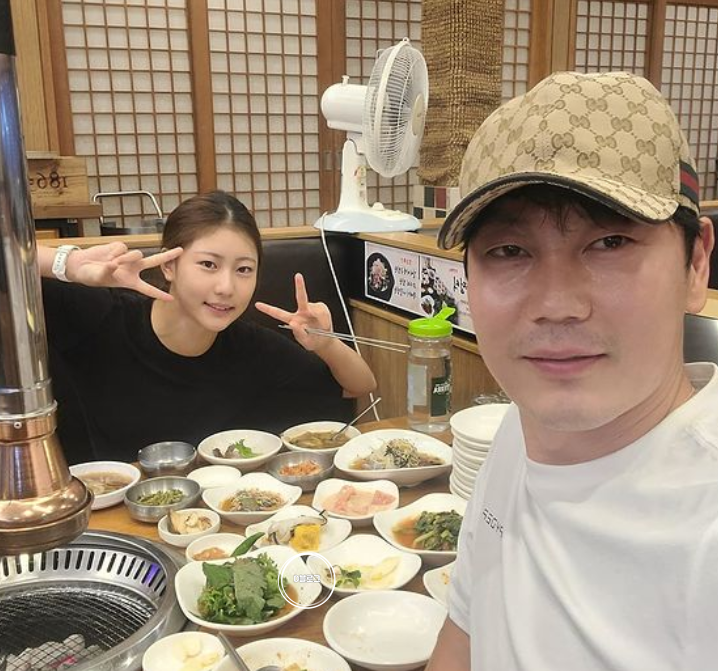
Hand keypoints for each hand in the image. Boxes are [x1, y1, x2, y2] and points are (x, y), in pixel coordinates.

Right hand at [65, 242, 182, 300]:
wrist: (79, 265)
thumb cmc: (91, 275)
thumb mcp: (100, 278)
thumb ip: (108, 271)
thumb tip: (115, 263)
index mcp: (130, 281)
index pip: (148, 289)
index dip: (159, 294)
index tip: (171, 299)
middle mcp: (132, 269)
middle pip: (154, 261)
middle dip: (167, 256)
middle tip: (181, 250)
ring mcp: (127, 257)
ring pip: (136, 254)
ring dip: (126, 258)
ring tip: (112, 263)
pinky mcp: (120, 247)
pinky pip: (122, 247)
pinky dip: (114, 252)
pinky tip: (107, 255)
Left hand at [255, 273, 334, 351]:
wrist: (324, 342)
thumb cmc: (312, 340)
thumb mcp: (305, 341)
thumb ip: (299, 333)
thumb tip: (295, 324)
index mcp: (292, 320)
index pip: (278, 313)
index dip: (267, 309)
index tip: (258, 304)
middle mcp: (301, 312)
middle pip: (301, 298)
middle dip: (300, 286)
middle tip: (298, 276)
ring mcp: (312, 310)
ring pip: (315, 309)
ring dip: (319, 318)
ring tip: (321, 327)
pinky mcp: (321, 309)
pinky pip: (323, 311)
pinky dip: (324, 318)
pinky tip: (323, 324)